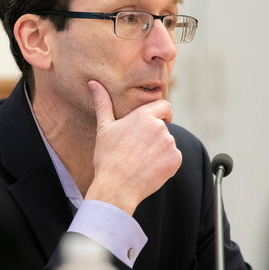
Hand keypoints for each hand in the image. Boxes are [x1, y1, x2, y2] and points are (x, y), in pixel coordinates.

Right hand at [84, 80, 181, 213]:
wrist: (116, 186)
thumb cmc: (108, 157)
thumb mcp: (104, 128)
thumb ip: (103, 103)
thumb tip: (93, 83)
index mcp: (144, 116)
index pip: (164, 106)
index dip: (161, 114)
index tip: (154, 123)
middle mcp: (160, 127)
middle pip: (165, 127)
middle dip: (155, 136)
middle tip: (138, 149)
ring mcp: (170, 144)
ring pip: (169, 143)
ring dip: (160, 150)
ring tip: (141, 161)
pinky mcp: (175, 160)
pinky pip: (174, 158)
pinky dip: (165, 163)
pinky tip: (149, 169)